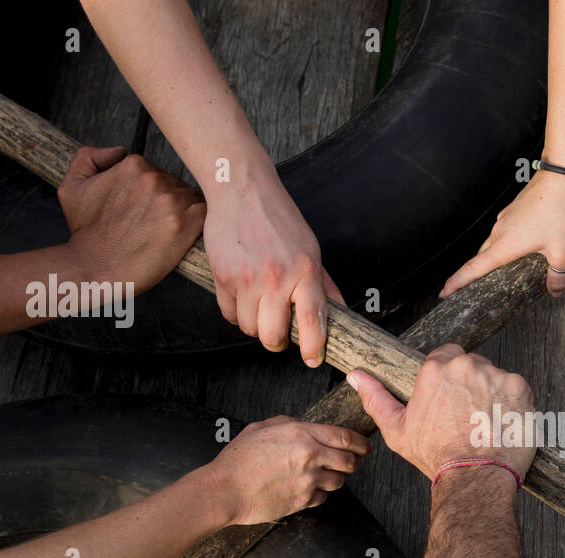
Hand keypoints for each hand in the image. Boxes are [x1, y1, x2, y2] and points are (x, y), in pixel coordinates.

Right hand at [58, 145, 205, 291]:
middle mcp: (154, 179)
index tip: (145, 210)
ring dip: (184, 213)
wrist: (95, 267)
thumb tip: (119, 151)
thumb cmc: (85, 231)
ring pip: (191, 198)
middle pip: (176, 184)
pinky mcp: (186, 224)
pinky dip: (198, 223)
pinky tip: (184, 234)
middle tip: (155, 223)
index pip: (157, 171)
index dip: (153, 192)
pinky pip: (205, 213)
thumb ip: (89, 157)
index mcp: (133, 165)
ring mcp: (171, 201)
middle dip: (169, 201)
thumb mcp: (72, 186)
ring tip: (166, 231)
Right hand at [201, 416, 369, 524]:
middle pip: (350, 461)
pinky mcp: (303, 500)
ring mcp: (308, 480)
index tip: (364, 446)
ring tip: (321, 475)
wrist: (225, 489)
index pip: (346, 437)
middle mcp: (310, 456)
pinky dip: (319, 494)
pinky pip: (323, 497)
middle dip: (353, 462)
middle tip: (348, 462)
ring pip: (339, 481)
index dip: (361, 443)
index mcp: (302, 434)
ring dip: (335, 478)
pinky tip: (305, 488)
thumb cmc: (239, 458)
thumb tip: (305, 425)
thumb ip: (289, 423)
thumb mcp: (263, 427)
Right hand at [204, 163, 341, 365]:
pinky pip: (229, 314)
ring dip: (254, 326)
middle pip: (273, 336)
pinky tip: (243, 296)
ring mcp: (248, 279)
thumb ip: (323, 286)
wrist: (242, 190)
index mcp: (306, 272)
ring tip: (260, 306)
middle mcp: (278, 278)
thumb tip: (340, 313)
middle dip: (276, 342)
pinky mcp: (224, 277)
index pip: (313, 321)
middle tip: (279, 333)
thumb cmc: (279, 219)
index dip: (313, 348)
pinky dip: (236, 313)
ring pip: (249, 329)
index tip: (312, 359)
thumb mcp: (311, 249)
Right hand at [345, 345, 536, 479]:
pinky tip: (502, 423)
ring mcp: (496, 375)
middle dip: (471, 385)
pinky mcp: (520, 388)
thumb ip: (376, 397)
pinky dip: (513, 403)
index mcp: (436, 368)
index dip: (449, 378)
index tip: (452, 399)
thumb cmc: (437, 455)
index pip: (446, 355)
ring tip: (485, 422)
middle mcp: (466, 365)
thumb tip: (356, 377)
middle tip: (468, 415)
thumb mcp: (397, 428)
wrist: (474, 476)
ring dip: (493, 393)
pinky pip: (517, 388)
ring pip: (495, 376)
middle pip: (472, 365)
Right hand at [440, 171, 564, 298]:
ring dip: (489, 259)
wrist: (561, 175)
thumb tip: (555, 292)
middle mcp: (499, 233)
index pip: (473, 268)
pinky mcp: (513, 211)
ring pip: (491, 245)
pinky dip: (503, 245)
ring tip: (494, 273)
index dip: (456, 282)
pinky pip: (502, 233)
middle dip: (471, 275)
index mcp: (504, 245)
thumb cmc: (560, 211)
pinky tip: (518, 248)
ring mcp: (504, 220)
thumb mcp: (564, 250)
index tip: (444, 293)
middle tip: (465, 290)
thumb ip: (559, 276)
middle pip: (479, 258)